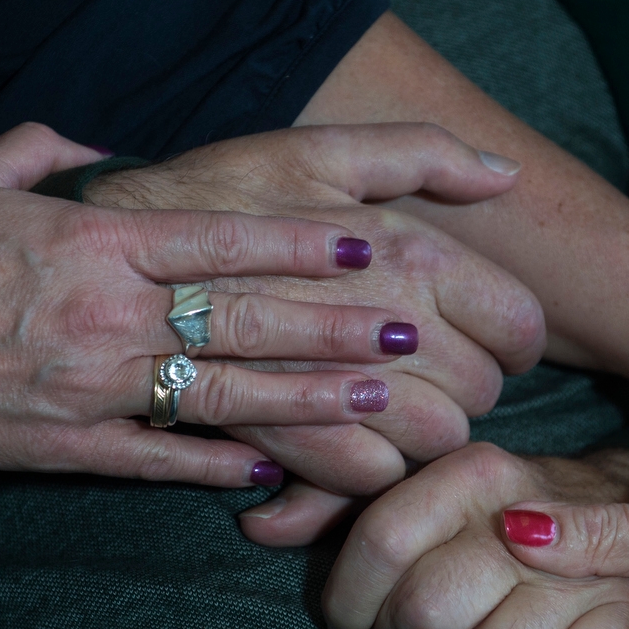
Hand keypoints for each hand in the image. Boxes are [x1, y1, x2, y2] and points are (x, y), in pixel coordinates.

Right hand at [0, 123, 448, 485]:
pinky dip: (216, 468)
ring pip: (220, 394)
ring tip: (376, 400)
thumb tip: (98, 142)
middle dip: (331, 326)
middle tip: (406, 332)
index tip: (365, 245)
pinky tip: (273, 476)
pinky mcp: (67, 445)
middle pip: (243, 320)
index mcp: (95, 242)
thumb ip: (46, 150)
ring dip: (304, 400)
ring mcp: (94, 385)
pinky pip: (157, 459)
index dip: (299, 244)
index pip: (220, 241)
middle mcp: (109, 313)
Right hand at [85, 124, 546, 496]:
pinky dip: (372, 468)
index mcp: (406, 254)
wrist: (109, 255)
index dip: (516, 340)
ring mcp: (335, 394)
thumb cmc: (223, 192)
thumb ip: (424, 151)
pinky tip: (350, 436)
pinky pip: (372, 480)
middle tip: (432, 369)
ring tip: (391, 402)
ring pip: (434, 445)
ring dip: (424, 431)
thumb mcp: (321, 149)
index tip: (491, 338)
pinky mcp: (287, 446)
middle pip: (481, 394)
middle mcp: (383, 327)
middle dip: (467, 386)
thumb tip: (506, 175)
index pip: (519, 324)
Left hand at [320, 442, 628, 628]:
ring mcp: (583, 574)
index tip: (342, 626)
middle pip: (429, 610)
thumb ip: (335, 503)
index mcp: (470, 473)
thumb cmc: (494, 505)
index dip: (347, 599)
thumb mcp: (418, 484)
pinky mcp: (622, 627)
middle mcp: (526, 518)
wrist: (619, 505)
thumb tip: (255, 525)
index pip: (382, 539)